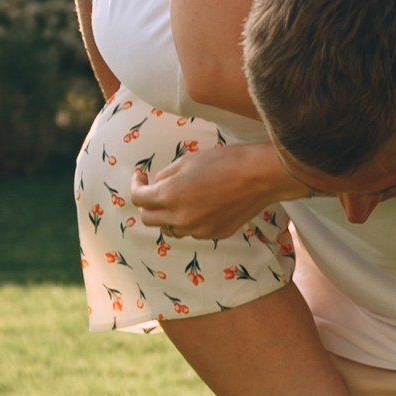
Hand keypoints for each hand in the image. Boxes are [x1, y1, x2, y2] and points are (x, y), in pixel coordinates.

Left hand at [130, 142, 299, 239]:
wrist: (259, 176)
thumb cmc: (224, 161)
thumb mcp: (187, 160)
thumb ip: (165, 175)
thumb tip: (156, 185)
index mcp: (169, 196)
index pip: (138, 198)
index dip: (136, 185)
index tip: (141, 177)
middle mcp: (180, 218)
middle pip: (149, 219)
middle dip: (148, 204)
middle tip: (155, 190)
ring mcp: (197, 231)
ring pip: (170, 228)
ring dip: (168, 215)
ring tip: (182, 198)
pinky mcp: (214, 235)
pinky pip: (193, 231)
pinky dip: (191, 220)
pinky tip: (204, 205)